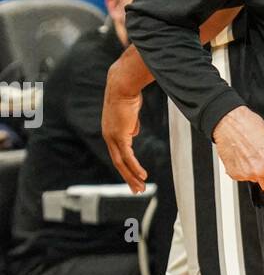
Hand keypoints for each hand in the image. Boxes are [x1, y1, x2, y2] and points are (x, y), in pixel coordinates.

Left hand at [103, 61, 145, 192]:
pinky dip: (135, 167)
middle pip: (118, 163)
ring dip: (132, 177)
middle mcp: (109, 136)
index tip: (135, 176)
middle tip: (136, 190)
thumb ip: (131, 125)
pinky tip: (143, 176)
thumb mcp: (131, 113)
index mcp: (110, 132)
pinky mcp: (119, 136)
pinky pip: (128, 156)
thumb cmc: (128, 94)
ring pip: (122, 163)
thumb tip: (134, 133)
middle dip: (128, 178)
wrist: (123, 85)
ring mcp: (113, 137)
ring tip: (140, 189)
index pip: (118, 154)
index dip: (126, 166)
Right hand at [212, 106, 263, 192]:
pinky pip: (243, 178)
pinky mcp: (234, 174)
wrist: (229, 123)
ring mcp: (246, 174)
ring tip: (250, 158)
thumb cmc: (249, 126)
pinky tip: (242, 159)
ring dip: (254, 174)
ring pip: (255, 181)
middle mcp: (259, 171)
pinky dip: (243, 171)